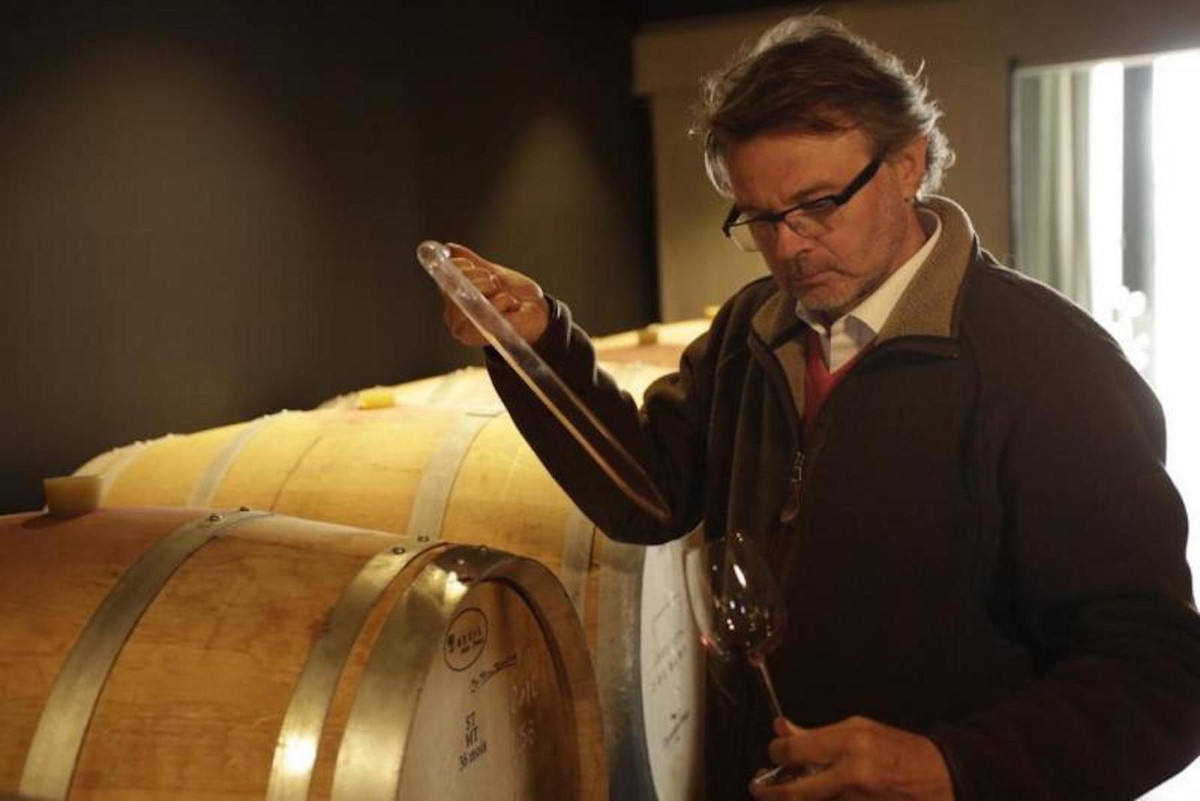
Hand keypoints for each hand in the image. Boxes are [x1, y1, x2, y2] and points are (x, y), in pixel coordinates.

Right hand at [440, 243, 548, 346]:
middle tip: (496, 284)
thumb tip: (450, 248)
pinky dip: (502, 301)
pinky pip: (485, 310)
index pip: (445, 274)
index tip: (479, 267)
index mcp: (453, 298)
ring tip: (504, 295)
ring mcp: (463, 329)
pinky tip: (510, 306)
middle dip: (480, 278)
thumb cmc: (514, 295)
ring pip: (469, 295)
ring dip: (492, 289)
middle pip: (455, 284)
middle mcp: (452, 316)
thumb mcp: (492, 273)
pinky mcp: (478, 337)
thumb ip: (471, 262)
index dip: (462, 265)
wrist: (536, 310)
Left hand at [749, 716, 953, 800]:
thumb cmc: (900, 750)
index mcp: (851, 745)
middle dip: (770, 792)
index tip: (774, 754)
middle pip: (795, 793)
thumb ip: (819, 733)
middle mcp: (852, 777)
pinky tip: (814, 797)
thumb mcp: (861, 728)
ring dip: (792, 800)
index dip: (776, 753)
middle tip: (760, 788)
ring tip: (784, 794)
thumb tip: (783, 729)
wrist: (941, 779)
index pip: (795, 752)